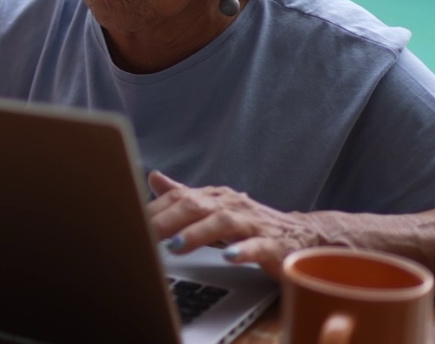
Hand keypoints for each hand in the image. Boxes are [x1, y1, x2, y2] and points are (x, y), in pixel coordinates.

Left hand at [147, 170, 323, 279]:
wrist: (304, 236)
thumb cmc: (252, 224)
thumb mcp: (214, 208)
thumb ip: (184, 195)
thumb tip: (153, 177)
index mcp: (216, 197)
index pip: (180, 198)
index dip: (154, 209)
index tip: (130, 220)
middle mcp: (232, 206)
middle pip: (197, 206)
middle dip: (168, 220)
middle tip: (145, 234)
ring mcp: (254, 225)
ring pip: (223, 224)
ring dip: (197, 234)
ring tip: (176, 246)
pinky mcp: (274, 246)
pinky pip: (258, 247)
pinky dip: (243, 251)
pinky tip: (229, 257)